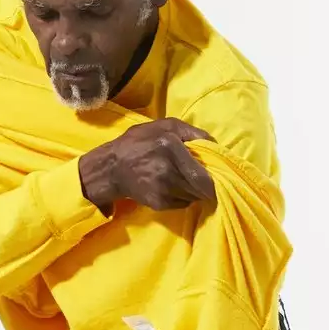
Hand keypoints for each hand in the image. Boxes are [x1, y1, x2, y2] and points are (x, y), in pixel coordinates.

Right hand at [79, 118, 216, 212]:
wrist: (111, 168)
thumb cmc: (140, 142)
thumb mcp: (166, 125)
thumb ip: (193, 132)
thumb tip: (216, 146)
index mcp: (171, 148)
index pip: (203, 176)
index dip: (213, 179)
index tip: (216, 175)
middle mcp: (168, 172)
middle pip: (201, 189)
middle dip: (205, 184)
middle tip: (200, 176)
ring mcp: (163, 190)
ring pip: (193, 197)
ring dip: (193, 190)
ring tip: (183, 178)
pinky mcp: (159, 204)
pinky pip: (183, 204)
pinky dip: (183, 196)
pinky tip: (172, 186)